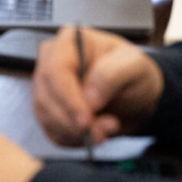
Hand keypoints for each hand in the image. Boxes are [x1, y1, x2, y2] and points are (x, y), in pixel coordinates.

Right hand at [31, 26, 161, 146]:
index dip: (68, 98)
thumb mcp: (135, 67)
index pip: (56, 70)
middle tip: (101, 134)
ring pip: (46, 116)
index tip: (85, 121)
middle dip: (72, 122)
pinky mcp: (48, 110)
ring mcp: (47, 87)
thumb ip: (112, 75)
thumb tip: (90, 97)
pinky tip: (93, 135)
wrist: (134, 95)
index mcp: (70, 41)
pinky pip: (52, 131)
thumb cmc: (133, 73)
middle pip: (46, 96)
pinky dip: (72, 140)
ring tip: (105, 132)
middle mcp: (52, 61)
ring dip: (74, 133)